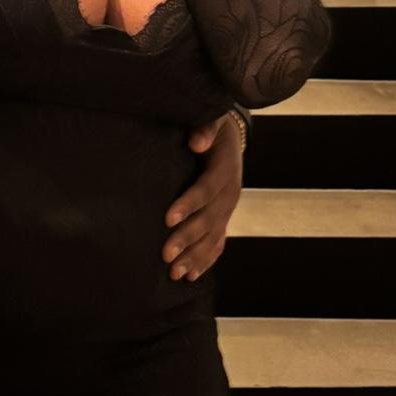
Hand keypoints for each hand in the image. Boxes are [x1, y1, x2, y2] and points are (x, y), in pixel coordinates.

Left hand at [162, 113, 243, 282]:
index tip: (167, 218)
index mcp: (224, 170)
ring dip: (195, 257)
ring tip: (175, 273)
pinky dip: (205, 260)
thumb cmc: (213, 128)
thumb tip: (196, 143)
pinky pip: (218, 243)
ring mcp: (228, 209)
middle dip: (187, 238)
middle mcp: (229, 194)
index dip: (188, 204)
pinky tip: (190, 276)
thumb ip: (205, 129)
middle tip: (165, 255)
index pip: (206, 189)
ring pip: (213, 237)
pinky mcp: (223, 218)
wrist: (230, 138)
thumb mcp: (211, 120)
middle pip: (209, 219)